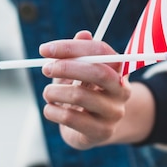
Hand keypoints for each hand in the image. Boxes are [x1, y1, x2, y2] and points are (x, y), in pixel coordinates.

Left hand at [40, 30, 131, 149]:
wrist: (94, 130)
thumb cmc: (84, 94)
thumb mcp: (81, 72)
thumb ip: (80, 54)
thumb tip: (83, 34)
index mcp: (118, 70)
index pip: (101, 51)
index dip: (72, 47)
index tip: (44, 49)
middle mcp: (121, 90)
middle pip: (98, 72)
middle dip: (67, 67)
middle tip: (45, 69)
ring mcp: (114, 113)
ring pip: (79, 96)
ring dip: (54, 92)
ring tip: (48, 93)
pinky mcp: (102, 132)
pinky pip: (70, 117)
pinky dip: (52, 111)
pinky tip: (51, 110)